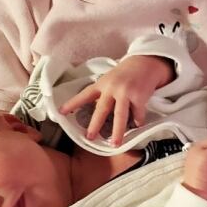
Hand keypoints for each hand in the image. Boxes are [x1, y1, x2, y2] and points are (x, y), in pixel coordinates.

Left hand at [59, 55, 173, 145]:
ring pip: (120, 115)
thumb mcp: (110, 79)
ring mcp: (126, 93)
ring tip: (115, 144)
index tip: (61, 112)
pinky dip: (137, 121)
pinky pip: (137, 114)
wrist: (145, 62)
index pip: (85, 95)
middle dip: (95, 124)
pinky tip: (137, 125)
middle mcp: (112, 88)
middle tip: (89, 137)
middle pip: (102, 109)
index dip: (73, 104)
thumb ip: (102, 92)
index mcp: (102, 83)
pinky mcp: (139, 97)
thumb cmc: (125, 73)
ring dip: (118, 131)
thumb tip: (92, 110)